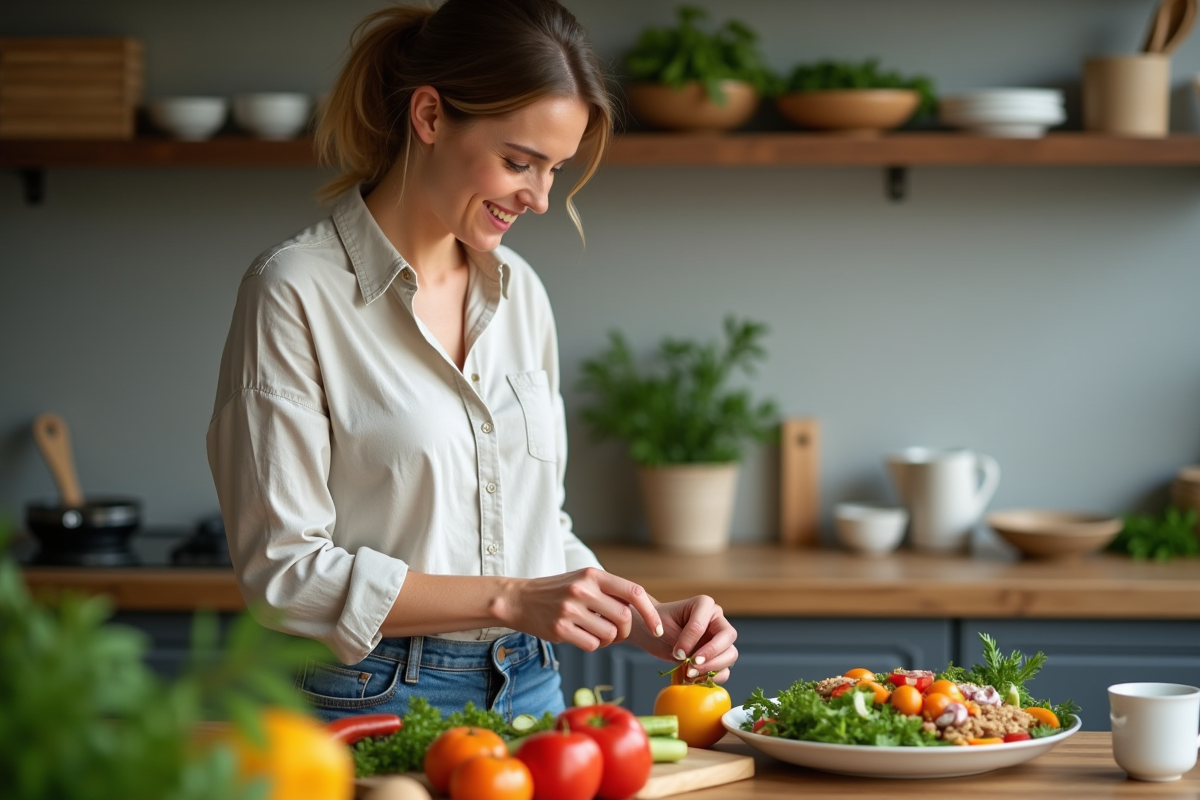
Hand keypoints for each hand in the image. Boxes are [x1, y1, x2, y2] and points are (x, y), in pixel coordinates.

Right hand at [499, 568, 663, 651]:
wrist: (519, 599)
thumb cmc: (557, 591)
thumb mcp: (583, 580)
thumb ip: (609, 591)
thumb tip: (641, 610)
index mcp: (593, 575)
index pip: (634, 593)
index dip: (650, 613)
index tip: (657, 628)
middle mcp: (583, 589)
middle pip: (624, 618)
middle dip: (626, 632)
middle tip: (617, 634)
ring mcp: (570, 609)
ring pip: (609, 635)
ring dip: (608, 640)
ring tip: (596, 634)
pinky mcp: (560, 628)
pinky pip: (592, 645)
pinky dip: (593, 646)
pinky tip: (582, 638)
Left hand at [635, 596, 737, 683]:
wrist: (652, 632)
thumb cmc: (657, 624)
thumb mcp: (664, 627)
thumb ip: (681, 641)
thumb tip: (692, 659)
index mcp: (704, 604)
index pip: (702, 624)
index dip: (690, 640)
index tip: (677, 652)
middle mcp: (716, 619)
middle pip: (727, 637)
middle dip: (710, 654)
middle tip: (692, 665)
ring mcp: (720, 639)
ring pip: (730, 654)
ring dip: (713, 667)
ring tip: (691, 674)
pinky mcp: (717, 656)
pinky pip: (725, 670)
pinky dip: (713, 677)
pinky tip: (696, 679)